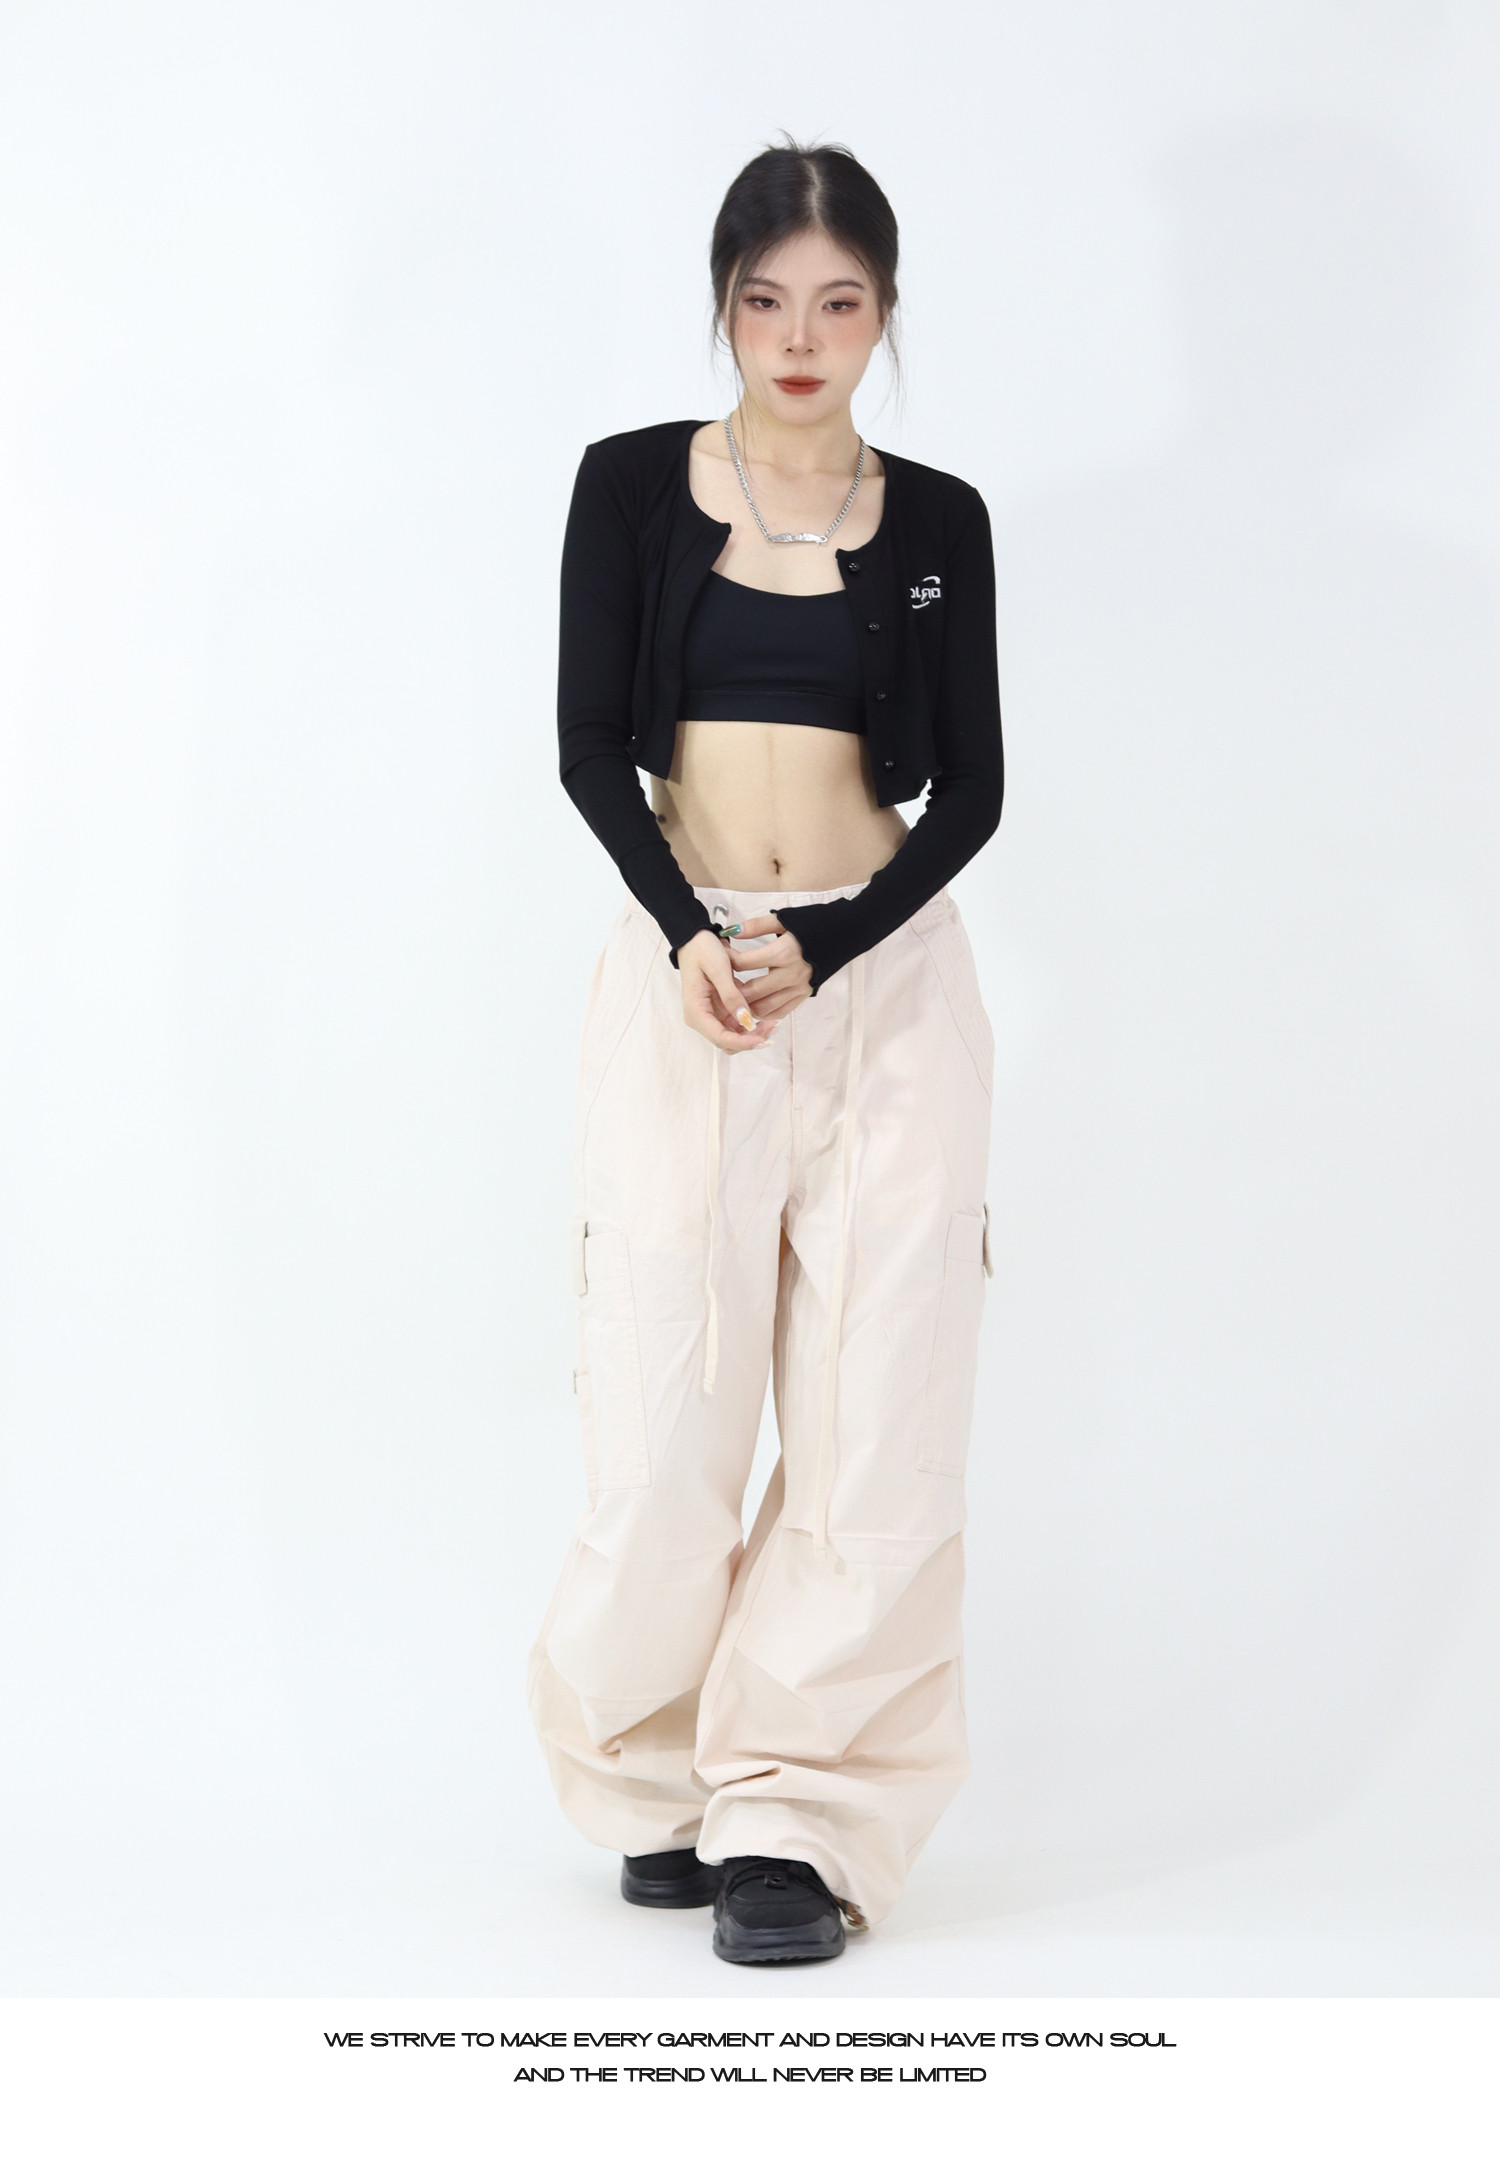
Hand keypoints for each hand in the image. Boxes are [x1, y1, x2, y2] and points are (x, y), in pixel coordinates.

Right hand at [676, 928, 775, 1052]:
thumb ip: (731, 995)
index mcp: (696, 1011)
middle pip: (728, 1042)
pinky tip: (767, 1018)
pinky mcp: (720, 1010)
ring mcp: (712, 1015)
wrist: (695, 939)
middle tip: (774, 1028)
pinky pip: (737, 1025)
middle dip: (750, 1040)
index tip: (763, 1039)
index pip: (720, 1038)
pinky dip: (751, 1025)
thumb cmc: (703, 950)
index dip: (743, 1042)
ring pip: (735, 1037)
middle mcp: (702, 1018)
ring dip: (753, 1035)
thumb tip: (745, 1019)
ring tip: (774, 1024)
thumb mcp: (719, 968)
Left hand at [728, 914, 812, 1023]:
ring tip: (737, 994)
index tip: (722, 955)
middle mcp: (791, 975)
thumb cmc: (813, 924)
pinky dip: (764, 1011)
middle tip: (724, 981)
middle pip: (751, 992)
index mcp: (783, 953)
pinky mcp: (804, 995)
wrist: (845, 933)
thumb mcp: (783, 919)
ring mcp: (798, 988)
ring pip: (764, 1008)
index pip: (744, 964)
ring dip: (747, 1004)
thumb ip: (756, 926)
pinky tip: (755, 1003)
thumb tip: (731, 932)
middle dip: (733, 988)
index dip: (727, 960)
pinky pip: (780, 1012)